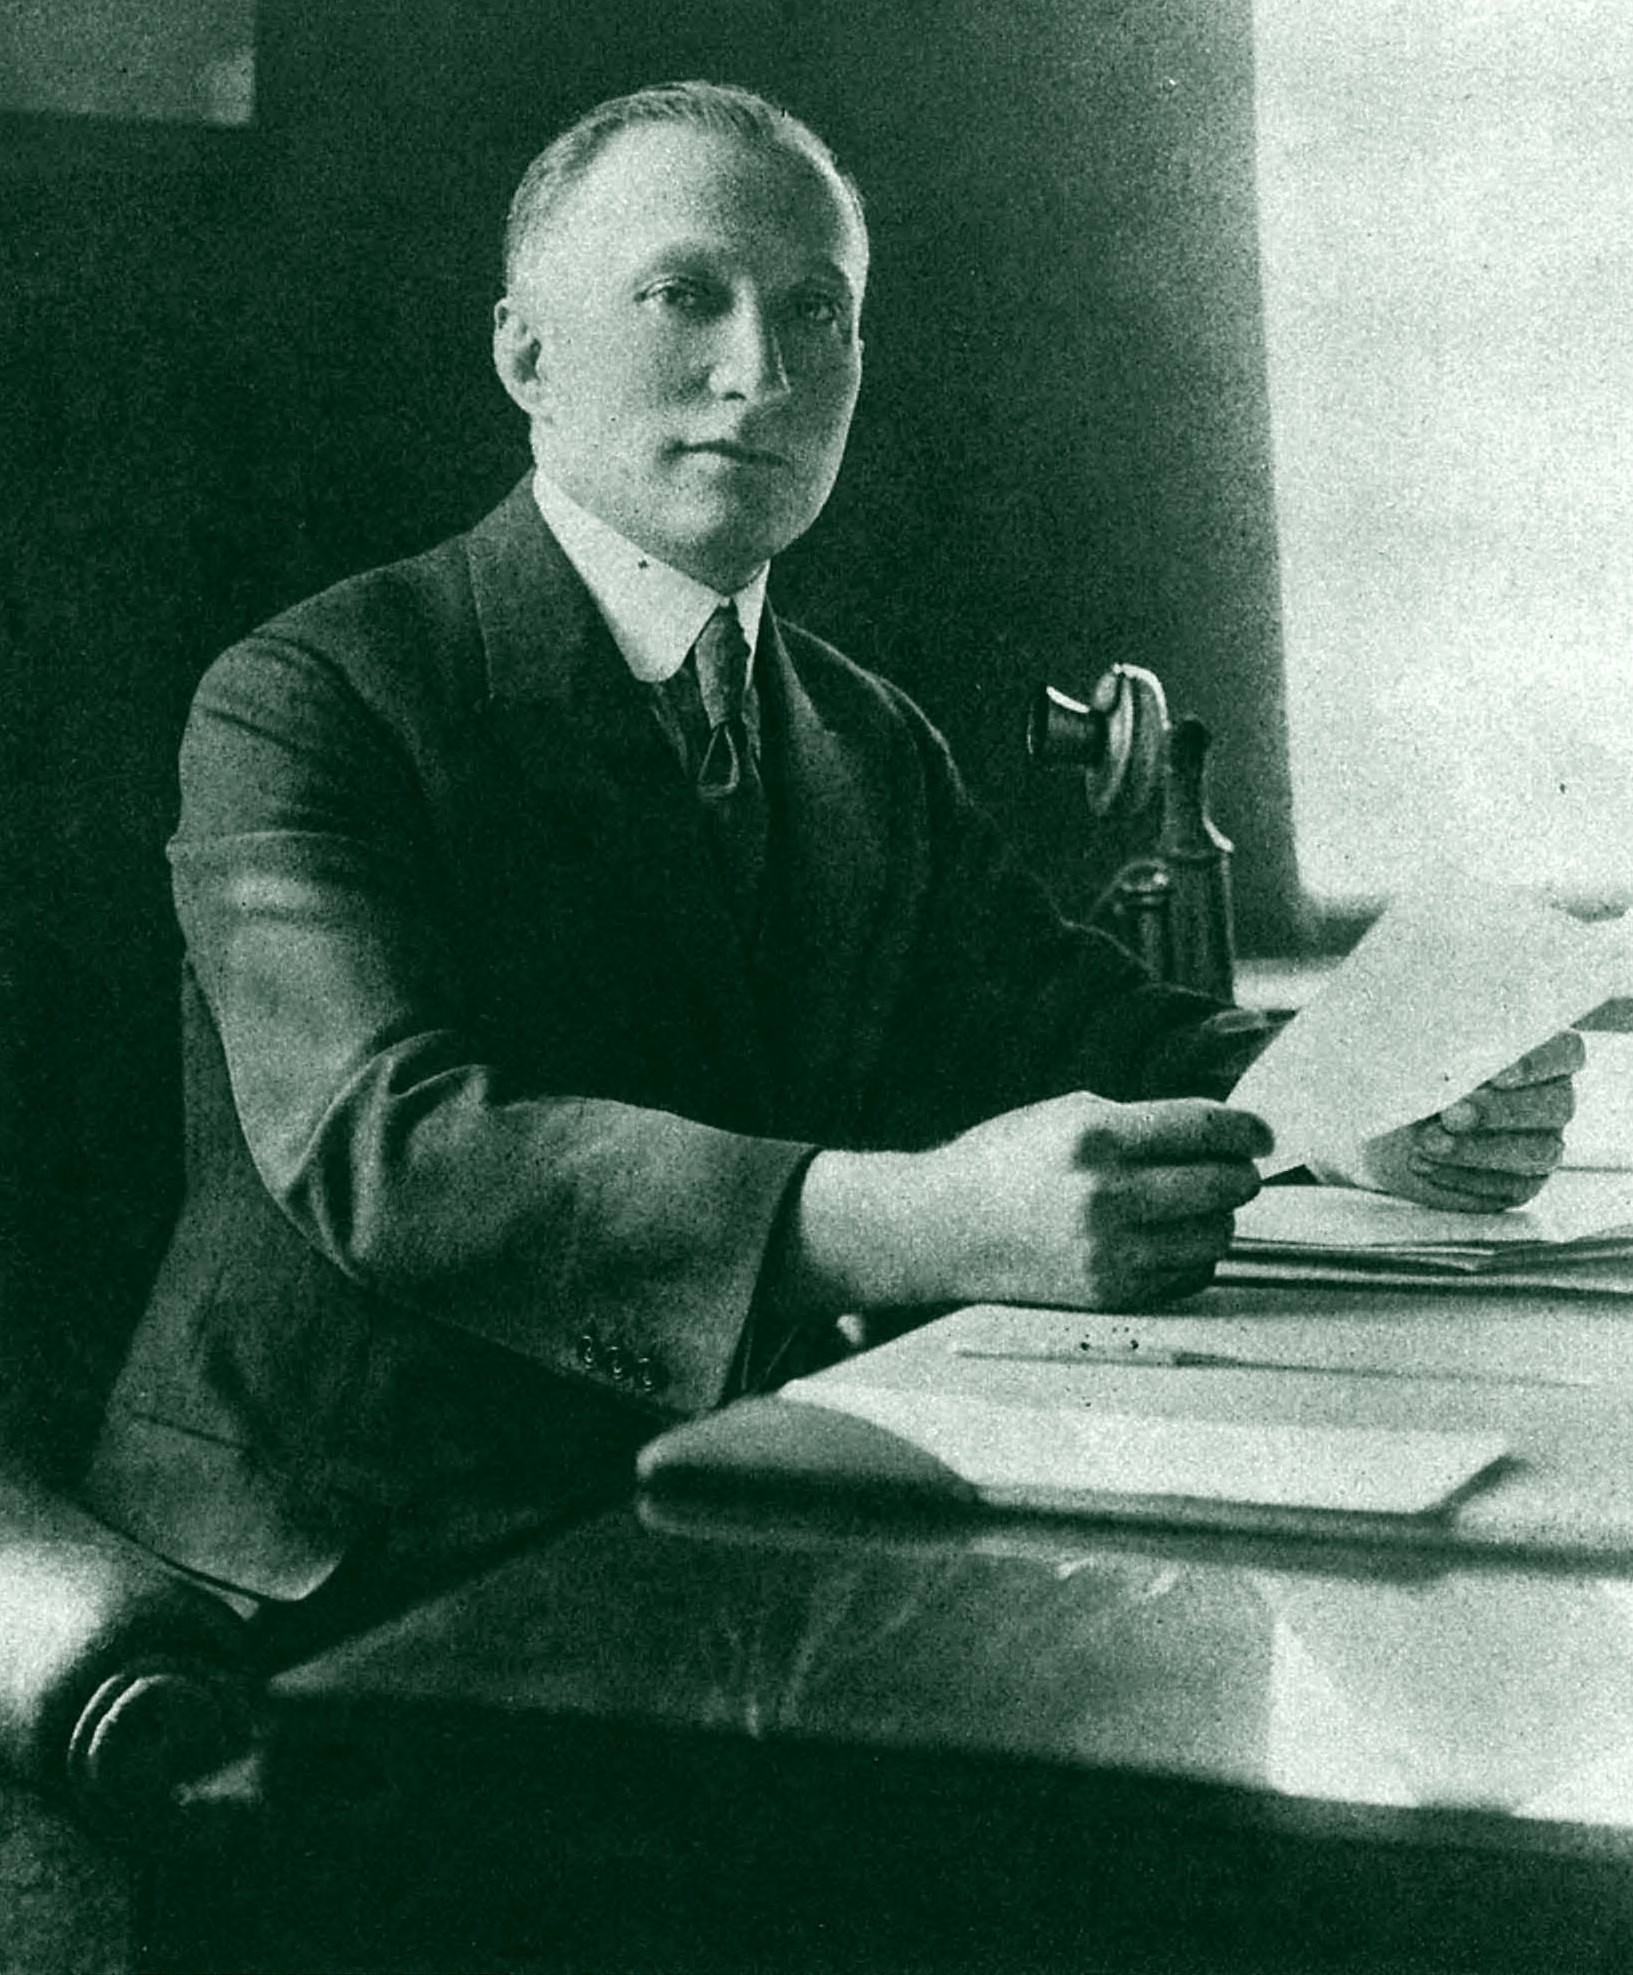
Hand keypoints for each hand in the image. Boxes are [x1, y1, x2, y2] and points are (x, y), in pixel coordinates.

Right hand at [789, 1092, 1271, 1315]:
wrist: (940, 1228)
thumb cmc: (1006, 1162)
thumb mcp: (1066, 1115)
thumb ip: (1143, 1122)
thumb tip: (1222, 1133)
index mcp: (1096, 1136)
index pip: (1205, 1128)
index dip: (1247, 1130)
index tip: (1261, 1135)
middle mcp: (1105, 1194)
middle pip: (1223, 1185)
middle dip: (1239, 1174)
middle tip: (1235, 1170)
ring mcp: (1108, 1250)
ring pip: (1215, 1235)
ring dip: (1218, 1217)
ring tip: (1193, 1205)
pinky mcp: (1108, 1292)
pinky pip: (1188, 1274)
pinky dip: (1191, 1255)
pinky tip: (1165, 1238)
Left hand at [1353, 1030, 1583, 1211]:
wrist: (1384, 1122)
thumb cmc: (1411, 1075)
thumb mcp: (1421, 1056)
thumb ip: (1444, 1056)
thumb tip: (1451, 1072)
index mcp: (1539, 1055)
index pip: (1566, 1051)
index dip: (1540, 1063)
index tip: (1499, 1075)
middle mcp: (1552, 1100)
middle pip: (1556, 1105)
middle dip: (1500, 1111)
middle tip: (1451, 1115)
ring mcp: (1542, 1144)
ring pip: (1537, 1151)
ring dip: (1479, 1150)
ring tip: (1428, 1144)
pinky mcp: (1522, 1183)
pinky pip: (1508, 1187)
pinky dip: (1463, 1176)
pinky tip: (1426, 1165)